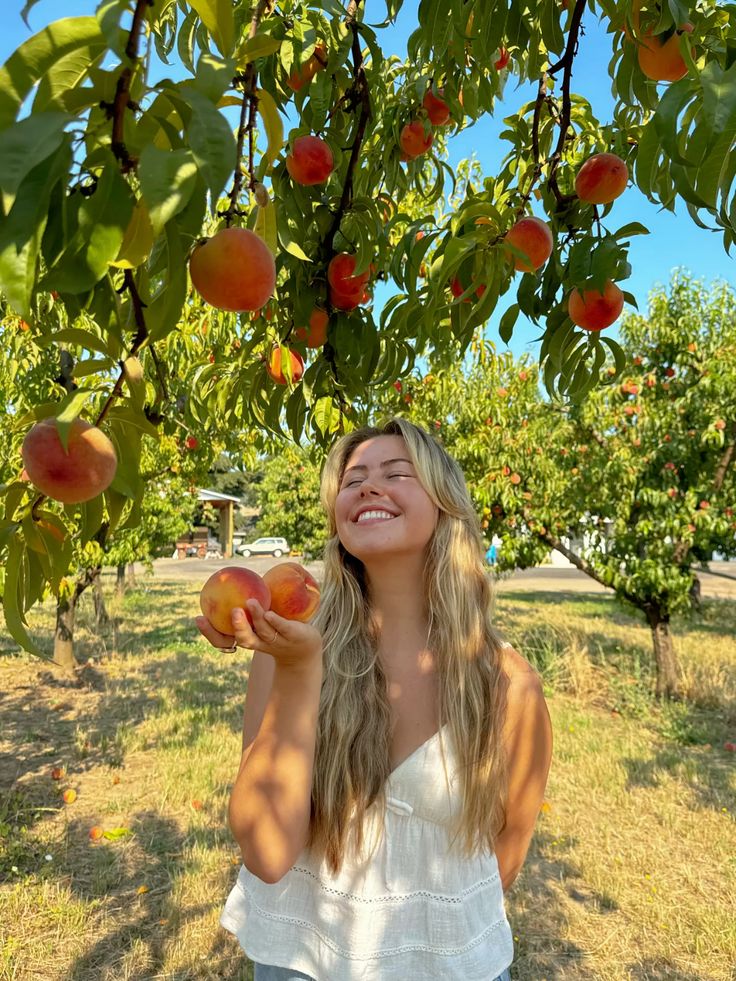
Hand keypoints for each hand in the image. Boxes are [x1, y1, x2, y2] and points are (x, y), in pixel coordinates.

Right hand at [195, 599, 321, 669]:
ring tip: (250, 602)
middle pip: (244, 638)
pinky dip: (274, 622)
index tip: (199, 618)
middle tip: (232, 611)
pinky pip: (282, 628)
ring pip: (263, 631)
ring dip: (256, 618)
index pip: (223, 641)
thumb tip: (230, 576)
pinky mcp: (293, 636)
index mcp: (248, 639)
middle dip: (236, 626)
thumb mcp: (261, 616)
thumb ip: (247, 602)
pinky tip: (269, 613)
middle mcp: (260, 642)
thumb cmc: (277, 627)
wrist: (305, 647)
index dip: (210, 633)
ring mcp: (277, 641)